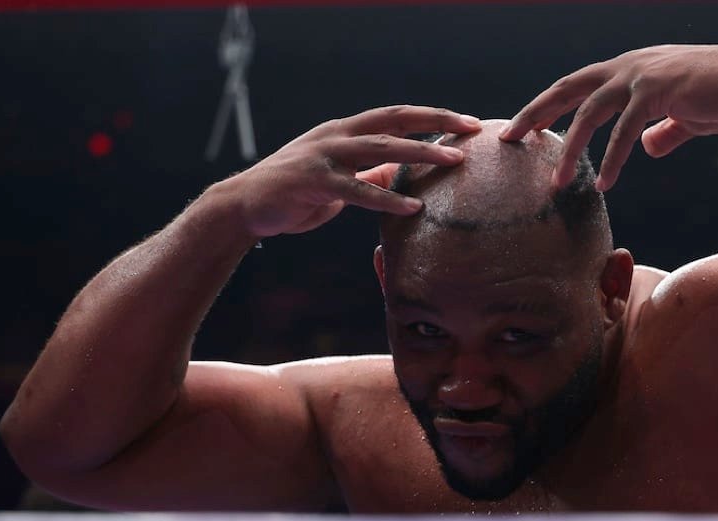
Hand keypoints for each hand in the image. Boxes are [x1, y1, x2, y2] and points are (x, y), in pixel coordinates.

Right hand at [225, 106, 481, 237]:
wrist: (245, 206)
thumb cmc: (297, 194)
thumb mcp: (340, 180)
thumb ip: (370, 173)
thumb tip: (403, 173)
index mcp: (345, 131)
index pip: (396, 116)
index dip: (432, 116)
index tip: (467, 122)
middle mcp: (337, 135)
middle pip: (394, 120)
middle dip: (436, 122)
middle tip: (471, 129)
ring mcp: (324, 156)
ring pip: (380, 148)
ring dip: (420, 152)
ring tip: (452, 160)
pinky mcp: (314, 182)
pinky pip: (357, 190)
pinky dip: (387, 198)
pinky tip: (413, 207)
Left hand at [501, 45, 717, 190]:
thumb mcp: (682, 116)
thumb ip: (661, 132)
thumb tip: (647, 149)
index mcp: (625, 70)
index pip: (574, 86)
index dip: (546, 106)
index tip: (522, 129)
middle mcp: (626, 67)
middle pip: (567, 89)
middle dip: (535, 115)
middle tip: (509, 140)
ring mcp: (641, 75)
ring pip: (592, 112)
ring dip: (572, 149)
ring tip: (558, 183)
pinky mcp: (660, 90)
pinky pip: (628, 129)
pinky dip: (614, 158)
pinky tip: (606, 183)